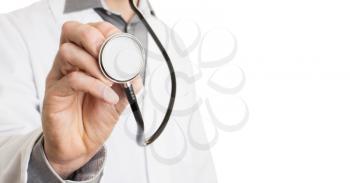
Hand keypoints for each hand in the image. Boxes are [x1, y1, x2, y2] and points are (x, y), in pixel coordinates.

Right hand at [42, 21, 142, 177]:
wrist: (81, 146)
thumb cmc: (96, 119)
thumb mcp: (120, 98)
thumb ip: (128, 82)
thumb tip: (136, 69)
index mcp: (85, 59)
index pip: (90, 30)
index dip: (106, 31)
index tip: (121, 46)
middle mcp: (69, 64)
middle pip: (71, 31)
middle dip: (93, 37)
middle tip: (108, 55)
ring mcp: (59, 77)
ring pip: (68, 52)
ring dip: (95, 64)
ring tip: (111, 81)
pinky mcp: (54, 94)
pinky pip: (72, 80)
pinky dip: (95, 86)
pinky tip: (108, 96)